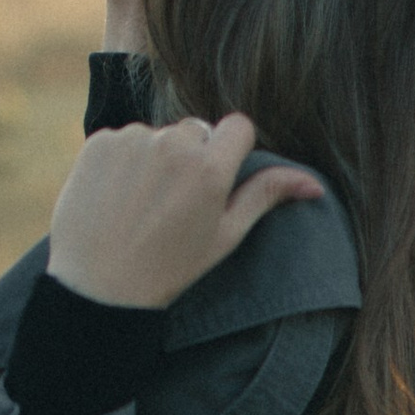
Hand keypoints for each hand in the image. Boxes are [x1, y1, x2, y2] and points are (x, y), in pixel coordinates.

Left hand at [46, 114, 322, 309]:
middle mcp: (174, 144)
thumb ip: (265, 197)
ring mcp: (134, 140)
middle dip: (192, 156)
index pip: (239, 126)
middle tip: (176, 203)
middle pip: (197, 130)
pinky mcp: (100, 142)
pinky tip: (117, 198)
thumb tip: (315, 184)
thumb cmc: (170, 268)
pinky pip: (123, 140)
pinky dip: (122, 161)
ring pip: (158, 135)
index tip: (217, 178)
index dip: (231, 150)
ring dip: (155, 158)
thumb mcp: (225, 236)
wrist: (100, 288)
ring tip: (142, 206)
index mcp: (211, 169)